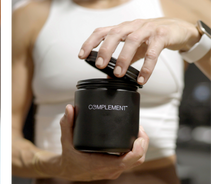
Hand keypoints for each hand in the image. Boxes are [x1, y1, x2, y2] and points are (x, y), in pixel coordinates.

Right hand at [52, 104, 148, 180]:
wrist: (68, 171)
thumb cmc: (68, 157)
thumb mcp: (66, 140)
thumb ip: (67, 124)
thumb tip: (69, 108)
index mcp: (100, 164)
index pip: (128, 160)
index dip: (139, 148)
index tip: (139, 134)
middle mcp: (110, 170)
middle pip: (137, 160)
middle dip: (143, 144)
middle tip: (139, 129)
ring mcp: (114, 172)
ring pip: (136, 162)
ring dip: (140, 148)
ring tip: (137, 133)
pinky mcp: (115, 170)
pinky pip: (130, 163)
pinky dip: (134, 153)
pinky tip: (132, 141)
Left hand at [79, 18, 200, 84]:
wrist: (179, 29)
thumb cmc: (153, 37)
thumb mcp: (135, 47)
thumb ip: (122, 60)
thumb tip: (108, 78)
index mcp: (123, 28)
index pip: (102, 31)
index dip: (90, 42)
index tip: (81, 55)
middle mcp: (133, 26)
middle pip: (115, 34)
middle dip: (105, 50)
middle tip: (99, 65)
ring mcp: (148, 29)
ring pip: (132, 41)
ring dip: (123, 58)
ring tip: (118, 74)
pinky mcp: (162, 36)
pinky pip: (153, 52)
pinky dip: (146, 67)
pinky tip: (142, 79)